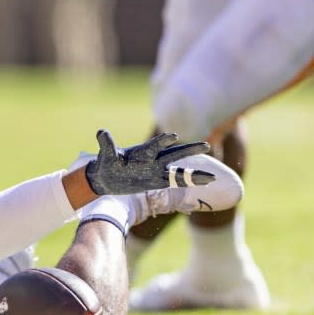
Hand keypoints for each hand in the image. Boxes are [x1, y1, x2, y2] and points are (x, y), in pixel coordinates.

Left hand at [84, 130, 213, 194]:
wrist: (106, 177)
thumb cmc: (105, 164)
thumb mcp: (105, 156)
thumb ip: (107, 145)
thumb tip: (101, 132)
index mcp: (140, 152)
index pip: (154, 146)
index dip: (163, 141)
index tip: (174, 136)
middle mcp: (152, 160)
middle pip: (173, 154)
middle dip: (188, 150)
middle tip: (205, 145)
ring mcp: (156, 171)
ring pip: (178, 171)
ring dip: (194, 173)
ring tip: (212, 176)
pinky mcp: (156, 181)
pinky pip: (175, 182)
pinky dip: (189, 182)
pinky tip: (205, 181)